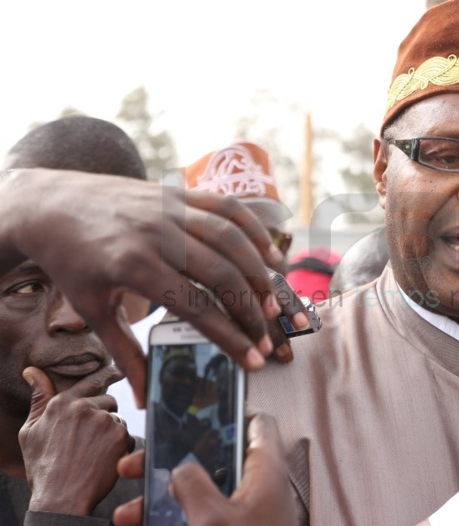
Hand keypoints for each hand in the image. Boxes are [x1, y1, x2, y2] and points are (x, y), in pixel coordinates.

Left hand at [0, 168, 285, 405]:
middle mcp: (158, 235)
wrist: (52, 206)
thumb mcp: (92, 311)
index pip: (196, 307)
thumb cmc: (73, 263)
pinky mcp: (179, 193)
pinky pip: (228, 208)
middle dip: (252, 311)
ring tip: (273, 303)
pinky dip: (255, 231)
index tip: (253, 360)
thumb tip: (144, 398)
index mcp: (134, 267)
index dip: (230, 336)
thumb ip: (125, 353)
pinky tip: (272, 256)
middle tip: (267, 338)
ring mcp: (171, 209)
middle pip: (222, 274)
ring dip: (260, 272)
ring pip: (232, 239)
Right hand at [20, 365, 133, 515]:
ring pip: (117, 418)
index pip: (92, 379)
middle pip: (109, 399)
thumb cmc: (43, 467)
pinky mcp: (120, 436)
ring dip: (111, 431)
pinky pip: (127, 434)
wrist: (60, 498)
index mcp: (62, 403)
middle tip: (90, 438)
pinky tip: (103, 459)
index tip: (118, 371)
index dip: (108, 374)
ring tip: (92, 452)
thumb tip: (33, 371)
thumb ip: (39, 399)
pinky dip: (119, 445)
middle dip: (104, 413)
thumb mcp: (31, 431)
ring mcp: (105, 421)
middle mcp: (85, 407)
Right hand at [113, 414, 297, 525]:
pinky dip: (175, 522)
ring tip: (127, 515)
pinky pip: (203, 521)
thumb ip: (194, 484)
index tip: (190, 418)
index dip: (228, 414)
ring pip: (202, 495)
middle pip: (216, 460)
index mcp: (265, 472)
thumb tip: (182, 468)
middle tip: (135, 469)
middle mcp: (259, 490)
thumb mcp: (211, 520)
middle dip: (173, 464)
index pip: (257, 425)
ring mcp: (247, 516)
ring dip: (163, 502)